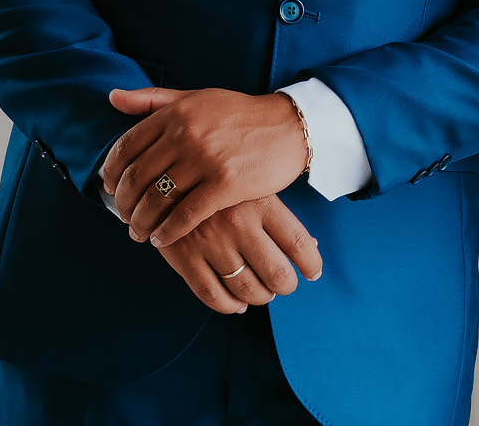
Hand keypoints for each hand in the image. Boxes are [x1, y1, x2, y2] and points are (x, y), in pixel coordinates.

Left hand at [101, 86, 309, 246]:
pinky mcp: (225, 184)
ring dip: (142, 222)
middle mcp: (186, 134)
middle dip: (123, 204)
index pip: (126, 147)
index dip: (111, 173)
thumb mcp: (195, 97)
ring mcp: (205, 159)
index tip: (109, 188)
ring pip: (157, 199)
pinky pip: (185, 215)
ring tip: (140, 232)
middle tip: (123, 217)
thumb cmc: (238, 114)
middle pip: (137, 177)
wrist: (287, 126)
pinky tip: (162, 239)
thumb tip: (112, 97)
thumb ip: (153, 99)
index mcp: (176, 112)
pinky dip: (168, 232)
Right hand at [158, 193, 322, 314]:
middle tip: (284, 284)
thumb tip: (313, 247)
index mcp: (260, 201)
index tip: (313, 272)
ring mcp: (211, 241)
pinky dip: (230, 306)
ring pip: (247, 289)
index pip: (298, 242)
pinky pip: (213, 295)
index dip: (311, 263)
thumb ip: (280, 216)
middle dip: (285, 286)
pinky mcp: (185, 256)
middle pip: (276, 273)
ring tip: (262, 292)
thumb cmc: (219, 181)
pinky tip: (236, 302)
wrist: (164, 173)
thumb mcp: (252, 186)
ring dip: (260, 297)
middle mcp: (238, 222)